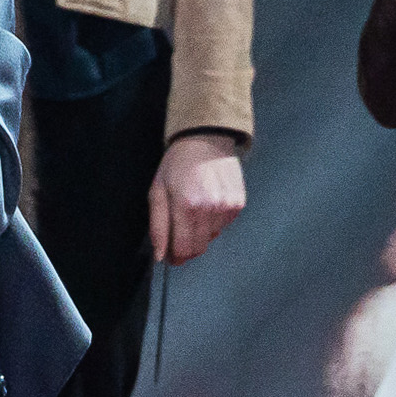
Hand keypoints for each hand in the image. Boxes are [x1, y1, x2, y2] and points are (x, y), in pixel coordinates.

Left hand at [147, 131, 247, 264]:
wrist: (205, 139)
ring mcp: (227, 206)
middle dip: (187, 248)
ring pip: (212, 238)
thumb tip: (161, 256)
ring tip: (193, 212)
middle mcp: (210, 208)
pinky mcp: (238, 203)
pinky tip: (207, 204)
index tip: (170, 256)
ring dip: (200, 233)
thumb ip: (158, 226)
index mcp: (186, 206)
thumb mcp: (157, 191)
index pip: (184, 249)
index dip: (175, 257)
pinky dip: (213, 222)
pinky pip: (223, 226)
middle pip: (199, 248)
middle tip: (179, 236)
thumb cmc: (176, 165)